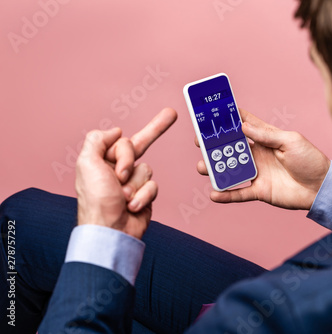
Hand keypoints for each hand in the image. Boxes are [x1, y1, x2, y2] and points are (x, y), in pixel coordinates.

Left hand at [75, 108, 176, 238]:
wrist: (110, 230)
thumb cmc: (96, 200)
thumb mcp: (87, 164)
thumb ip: (98, 140)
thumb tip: (115, 130)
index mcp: (102, 160)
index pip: (122, 141)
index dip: (124, 152)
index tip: (119, 161)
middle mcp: (117, 169)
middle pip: (140, 145)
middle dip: (155, 129)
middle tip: (171, 113)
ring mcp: (132, 182)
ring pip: (147, 169)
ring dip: (136, 184)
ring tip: (123, 198)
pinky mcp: (145, 195)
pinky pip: (153, 185)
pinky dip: (144, 195)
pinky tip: (132, 206)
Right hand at [196, 109, 329, 209]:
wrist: (322, 187)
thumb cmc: (310, 159)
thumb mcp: (290, 141)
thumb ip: (267, 135)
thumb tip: (243, 126)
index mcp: (266, 139)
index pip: (244, 125)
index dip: (229, 119)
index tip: (212, 112)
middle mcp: (258, 155)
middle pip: (231, 149)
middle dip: (215, 145)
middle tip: (200, 142)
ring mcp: (257, 173)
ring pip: (231, 170)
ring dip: (215, 169)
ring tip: (203, 167)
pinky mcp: (259, 191)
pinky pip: (239, 193)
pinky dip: (226, 195)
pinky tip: (213, 194)